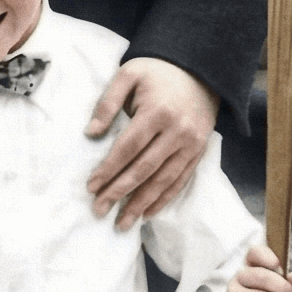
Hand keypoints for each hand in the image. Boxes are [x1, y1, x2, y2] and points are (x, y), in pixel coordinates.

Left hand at [86, 59, 218, 226]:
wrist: (200, 69)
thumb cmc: (157, 71)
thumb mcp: (129, 74)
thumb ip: (108, 102)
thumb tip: (91, 133)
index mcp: (157, 112)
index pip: (128, 148)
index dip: (108, 169)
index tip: (91, 186)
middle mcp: (177, 132)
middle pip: (144, 169)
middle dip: (120, 192)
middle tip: (99, 209)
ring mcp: (191, 144)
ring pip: (163, 180)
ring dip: (141, 203)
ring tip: (122, 222)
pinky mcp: (199, 151)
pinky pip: (181, 180)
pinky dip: (164, 198)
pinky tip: (148, 212)